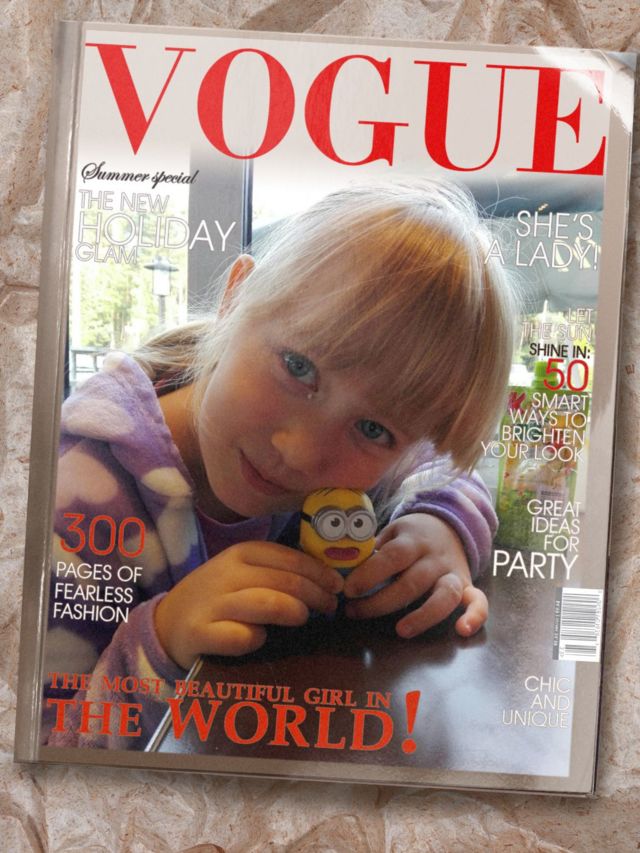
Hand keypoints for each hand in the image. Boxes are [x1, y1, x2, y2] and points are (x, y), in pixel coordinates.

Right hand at [155, 541, 343, 667]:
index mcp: (242, 553)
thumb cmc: (219, 597)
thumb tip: (328, 579)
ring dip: (295, 612)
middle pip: (286, 582)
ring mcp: (213, 603)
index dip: (320, 573)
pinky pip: (242, 636)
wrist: (167, 623)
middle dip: (317, 595)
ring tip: (302, 619)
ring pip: (268, 604)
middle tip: (330, 608)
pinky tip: (260, 639)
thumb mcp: (245, 573)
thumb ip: (278, 572)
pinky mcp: (201, 633)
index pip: (291, 558)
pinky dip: (257, 638)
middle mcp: (228, 573)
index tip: (337, 586)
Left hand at [342, 513, 487, 638]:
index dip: (370, 574)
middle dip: (381, 602)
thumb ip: (371, 551)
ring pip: (445, 595)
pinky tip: (461, 631)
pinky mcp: (468, 586)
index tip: (348, 590)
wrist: (447, 526)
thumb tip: (340, 572)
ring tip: (401, 631)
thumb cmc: (409, 536)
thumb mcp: (390, 533)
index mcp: (412, 540)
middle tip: (354, 612)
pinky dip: (475, 617)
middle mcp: (434, 557)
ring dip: (424, 615)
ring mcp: (453, 572)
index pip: (392, 557)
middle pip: (412, 582)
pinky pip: (478, 602)